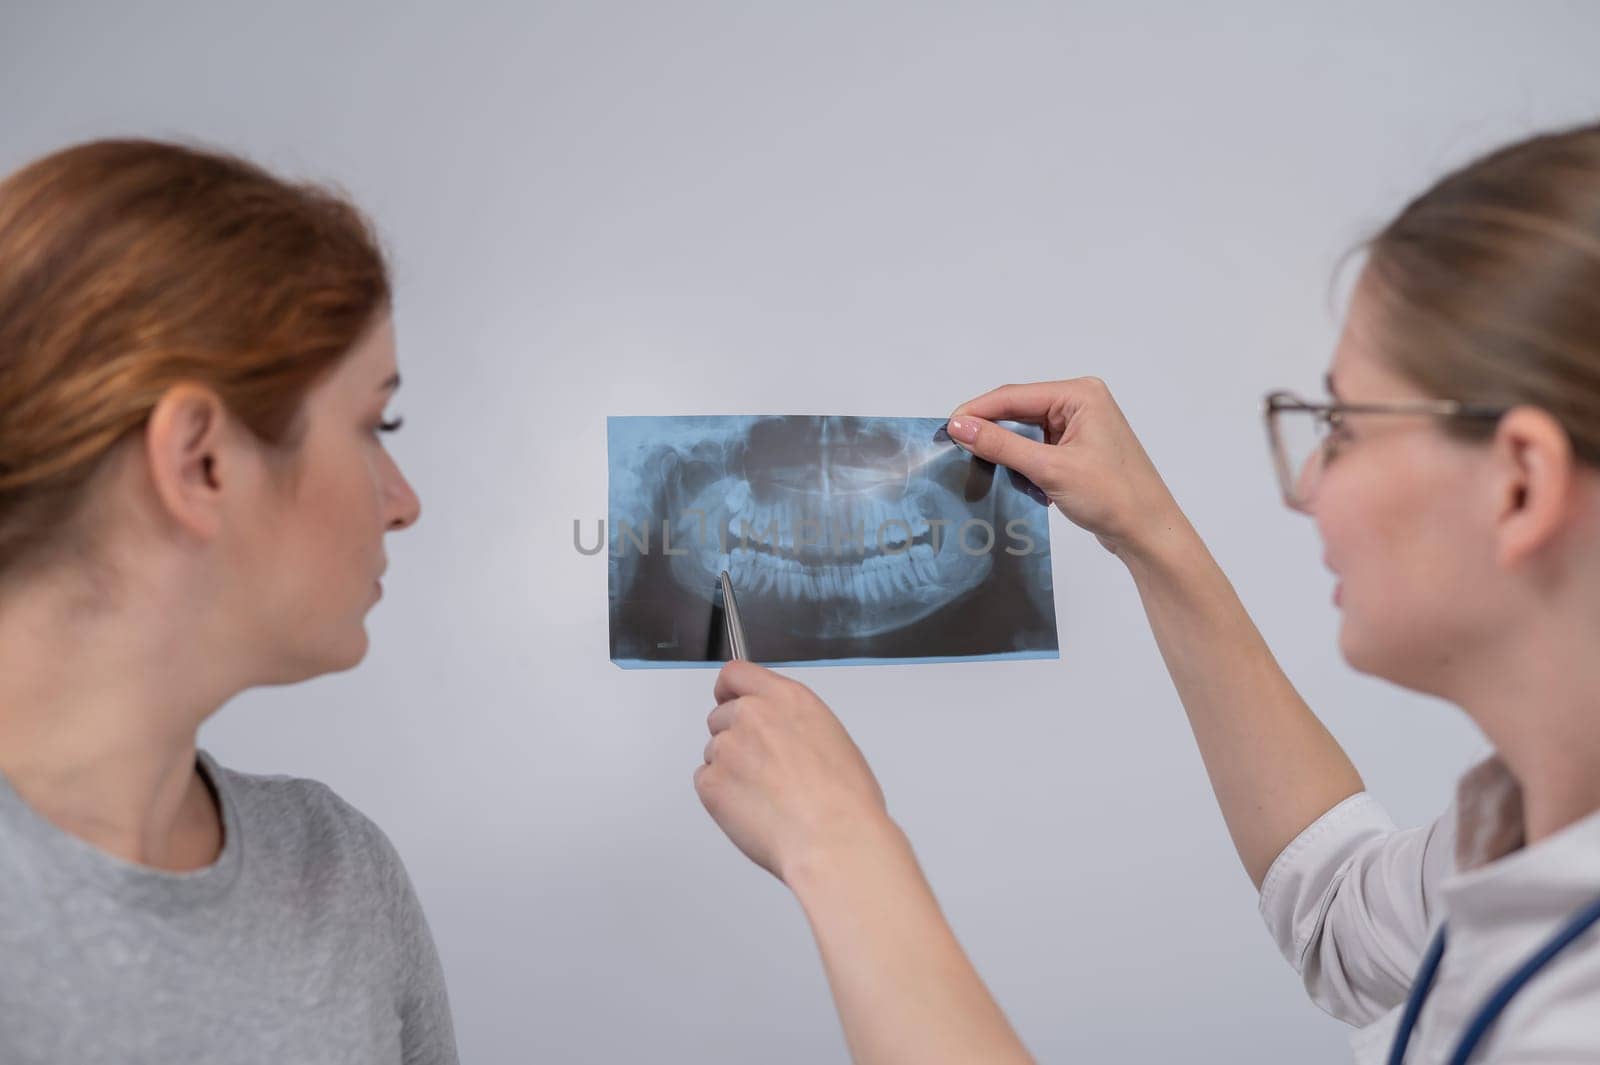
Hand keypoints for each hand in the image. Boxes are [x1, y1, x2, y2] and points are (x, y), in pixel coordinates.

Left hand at [695, 659, 889, 884]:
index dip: (729, 690)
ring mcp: (728, 747)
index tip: (728, 698)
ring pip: (714, 752)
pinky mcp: (712, 781)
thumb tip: (783, 736)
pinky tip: (753, 810)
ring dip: (730, 770)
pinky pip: (705, 782)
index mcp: (787, 698)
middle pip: (721, 715)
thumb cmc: (844, 800)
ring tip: (767, 797)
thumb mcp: (832, 738)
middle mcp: (753, 715)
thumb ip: (794, 725)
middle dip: (734, 738)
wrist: (833, 838)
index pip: (736, 674)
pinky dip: (721, 796)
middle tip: (760, 768)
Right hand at [947, 377, 1183, 558]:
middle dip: (990, 431)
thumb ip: (1001, 446)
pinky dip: (1021, 464)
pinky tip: (1009, 479)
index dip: (977, 411)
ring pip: (1026, 432)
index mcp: (1080, 394)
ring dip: (1006, 451)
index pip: (1014, 396)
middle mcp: (1081, 403)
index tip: (946, 428)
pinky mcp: (1077, 451)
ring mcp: (1080, 428)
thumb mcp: (1050, 469)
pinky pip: (1037, 449)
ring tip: (978, 466)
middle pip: (1019, 411)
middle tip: (955, 448)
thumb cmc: (1113, 496)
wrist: (1148, 532)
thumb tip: (960, 427)